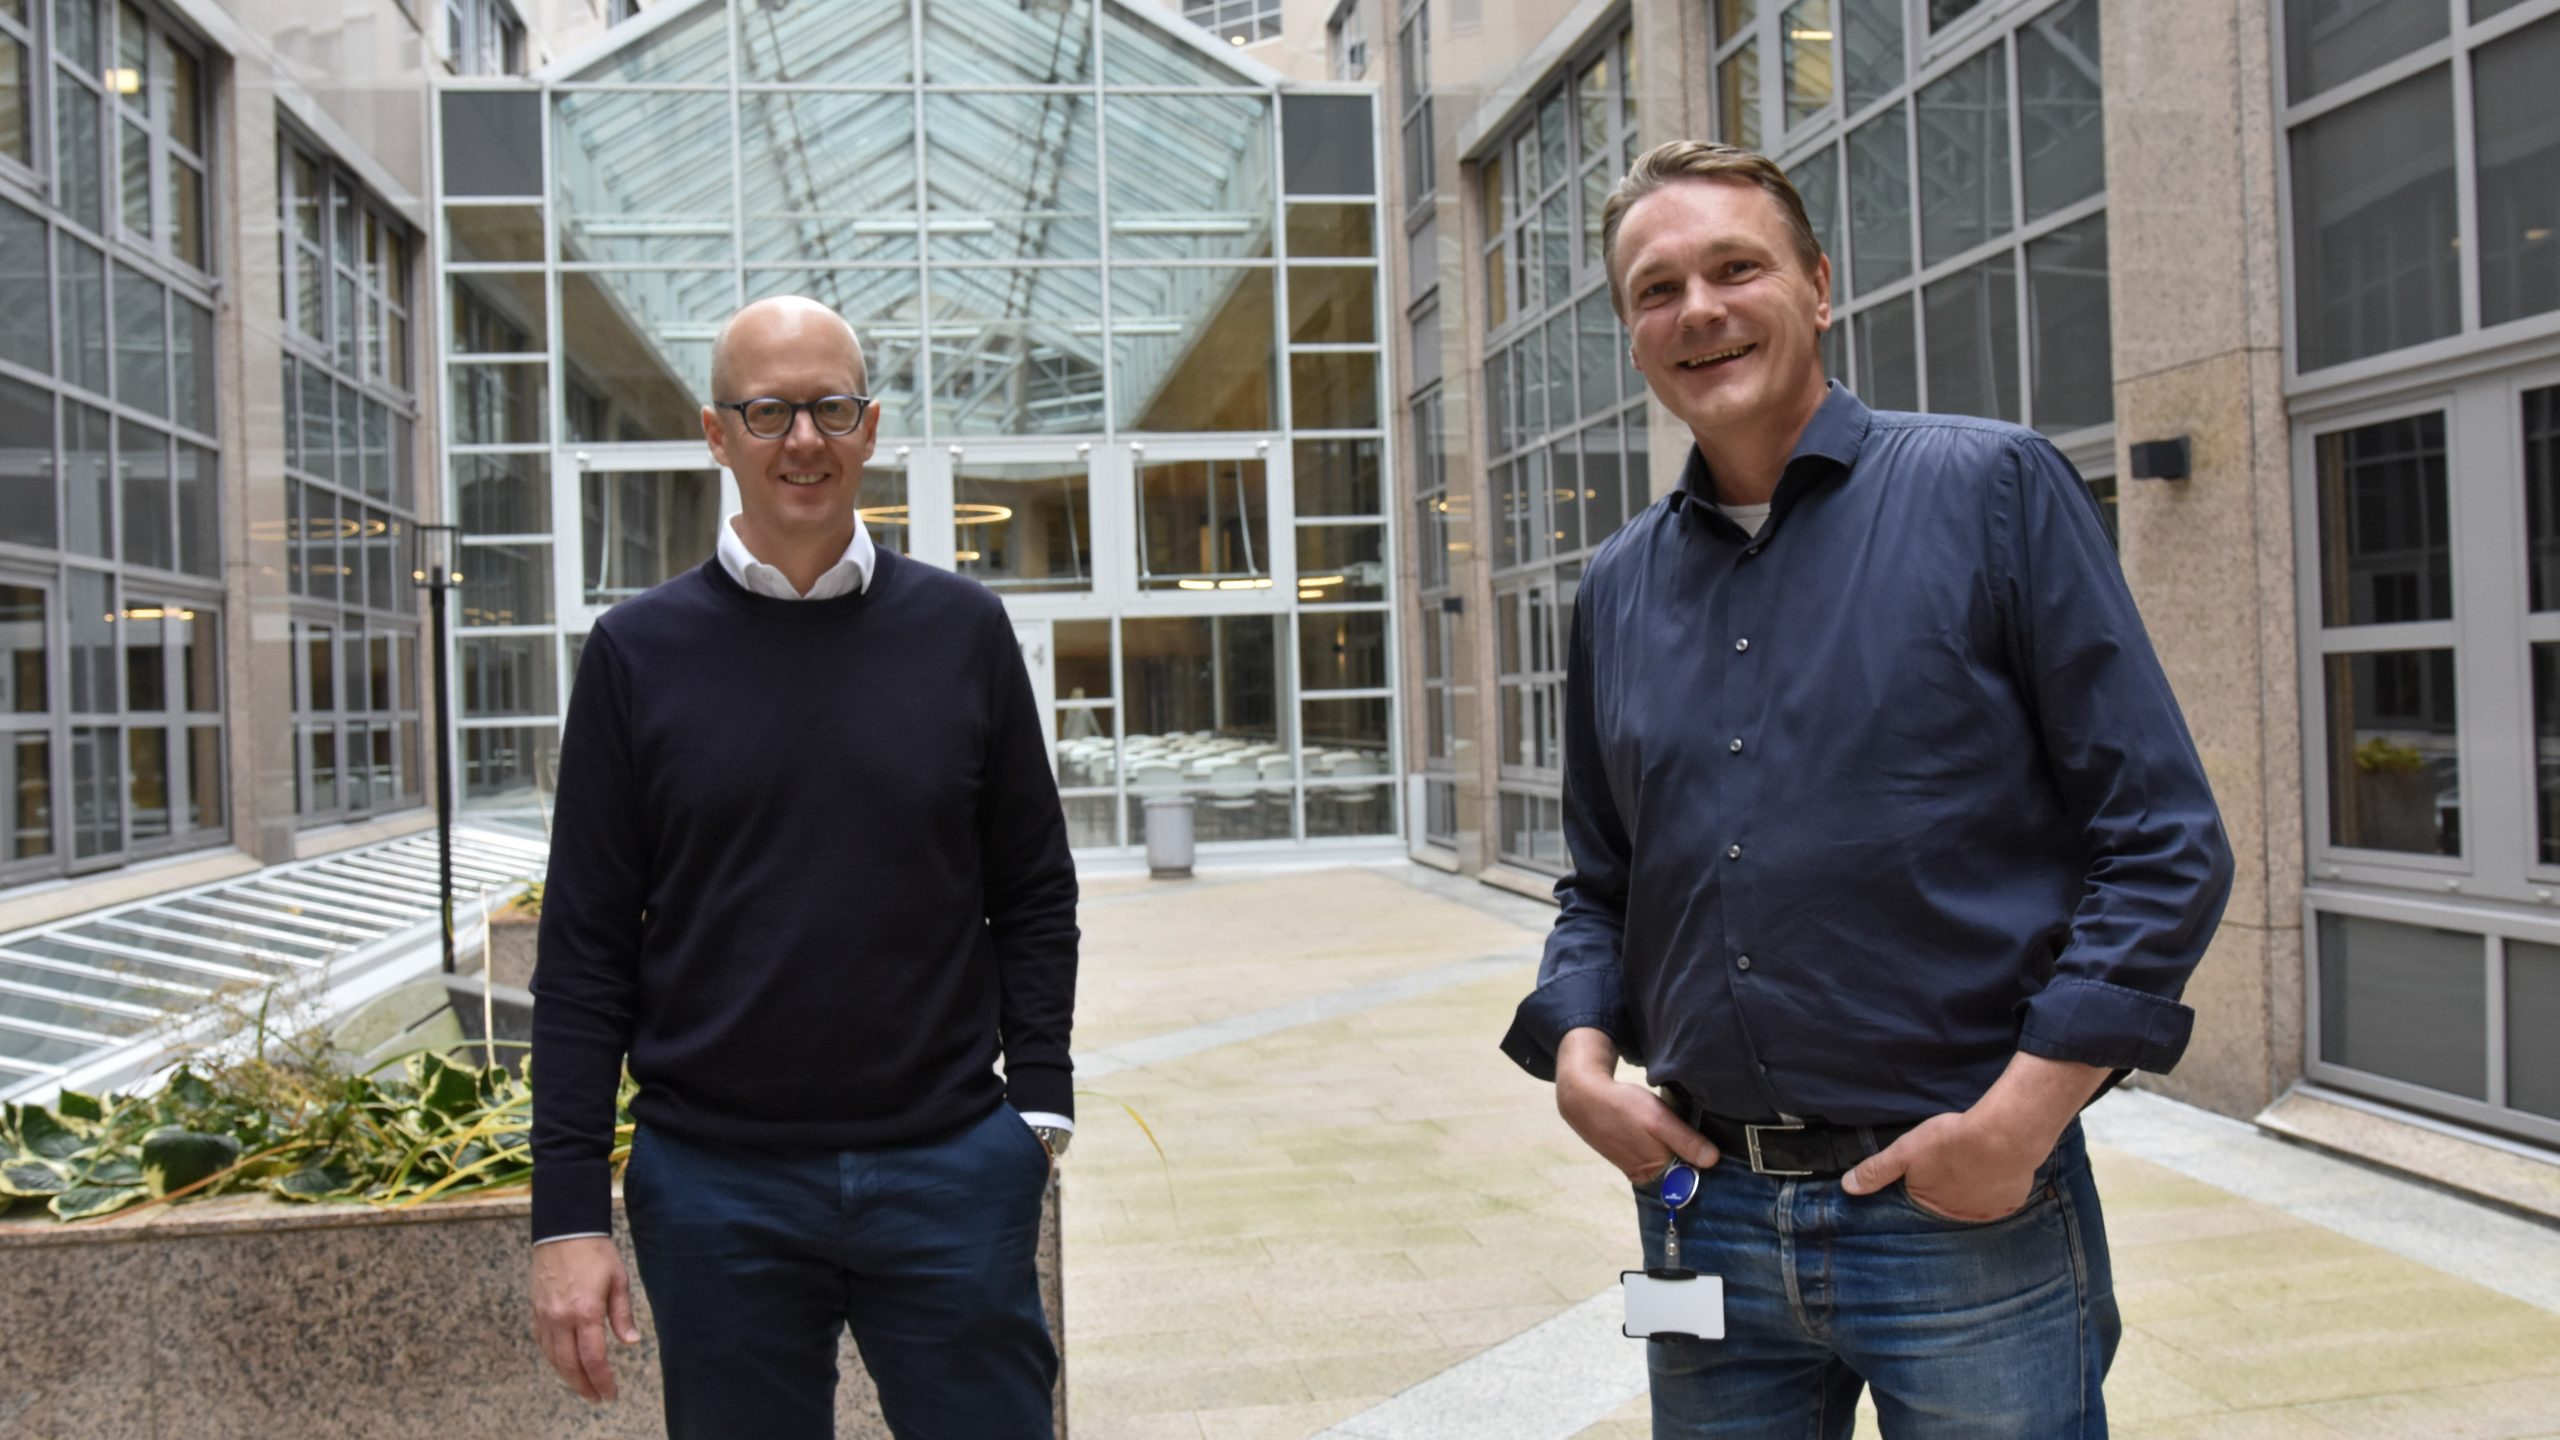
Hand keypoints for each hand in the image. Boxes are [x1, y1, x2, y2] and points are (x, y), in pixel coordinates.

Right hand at [532, 1236, 640, 1402]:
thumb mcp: (618, 1280)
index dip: (602, 1380)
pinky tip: (563, 1364)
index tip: (610, 1393)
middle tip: (597, 1398)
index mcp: (586, 1311)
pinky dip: (553, 1358)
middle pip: (570, 1364)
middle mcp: (562, 1318)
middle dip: (584, 1386)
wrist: (564, 1230)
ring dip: (567, 1376)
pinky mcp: (536, 1310)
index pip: (593, 1358)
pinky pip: (543, 1343)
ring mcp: (545, 1315)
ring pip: (553, 1357)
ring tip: (583, 1387)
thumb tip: (631, 1342)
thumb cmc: (596, 1252)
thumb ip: (622, 1314)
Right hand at [1553, 1028, 1720, 1183]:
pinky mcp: (1629, 1157)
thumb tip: (1713, 1161)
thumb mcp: (1658, 1120)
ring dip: (1677, 1151)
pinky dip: (1662, 1146)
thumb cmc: (1621, 1106)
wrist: (1583, 1097)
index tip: (1716, 1151)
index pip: (1690, 1179)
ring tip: (1680, 1132)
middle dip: (1692, 1159)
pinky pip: (1654, 1156)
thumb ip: (1686, 1141)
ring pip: (1668, 1163)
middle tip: (1698, 1136)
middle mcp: (1645, 1176)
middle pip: (1679, 1174)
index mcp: (1654, 1171)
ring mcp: (1636, 1167)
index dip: (1704, 1165)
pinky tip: (1660, 1132)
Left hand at [1839, 1052, 2108, 1220]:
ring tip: (1970, 1168)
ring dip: (1973, 1189)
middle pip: (1950, 1205)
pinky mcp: (2012, 1202)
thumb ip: (1877, 1170)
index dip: (1921, 1188)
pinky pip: (2001, 1198)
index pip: (1920, 1204)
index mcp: (1932, 1207)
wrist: (2003, 1136)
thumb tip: (1847, 1188)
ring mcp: (1989, 1212)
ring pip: (1976, 1202)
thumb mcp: (1905, 1151)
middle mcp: (1960, 1217)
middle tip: (1951, 1167)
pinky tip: (1992, 1169)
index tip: (1928, 1176)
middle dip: (1948, 1190)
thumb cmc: (1952, 1142)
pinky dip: (1996, 1186)